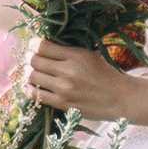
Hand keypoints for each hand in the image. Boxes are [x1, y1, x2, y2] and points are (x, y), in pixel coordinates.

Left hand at [25, 41, 139, 119]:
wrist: (120, 98)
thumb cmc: (105, 73)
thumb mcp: (89, 55)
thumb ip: (68, 51)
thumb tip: (43, 45)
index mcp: (76, 55)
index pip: (43, 46)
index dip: (33, 44)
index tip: (33, 45)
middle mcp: (68, 71)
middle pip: (35, 61)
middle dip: (29, 57)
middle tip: (30, 58)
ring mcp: (64, 89)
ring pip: (33, 77)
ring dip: (28, 72)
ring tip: (30, 71)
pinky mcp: (63, 104)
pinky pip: (37, 95)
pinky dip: (30, 89)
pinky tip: (30, 86)